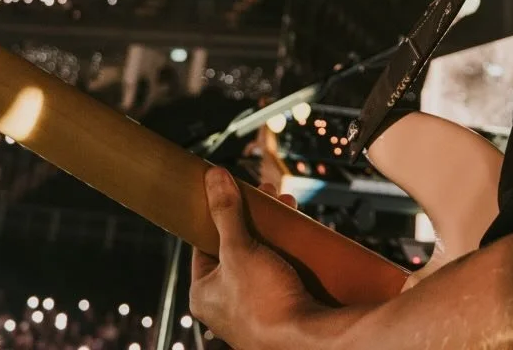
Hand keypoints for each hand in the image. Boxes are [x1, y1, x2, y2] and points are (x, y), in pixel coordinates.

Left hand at [190, 167, 315, 348]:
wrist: (308, 341)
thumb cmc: (265, 305)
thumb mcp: (239, 250)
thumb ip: (225, 213)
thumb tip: (213, 178)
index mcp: (204, 293)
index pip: (204, 243)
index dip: (220, 213)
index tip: (234, 191)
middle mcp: (225, 303)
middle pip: (236, 246)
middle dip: (254, 217)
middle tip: (268, 194)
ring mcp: (252, 307)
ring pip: (260, 255)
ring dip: (273, 229)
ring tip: (287, 205)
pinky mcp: (279, 308)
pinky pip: (279, 270)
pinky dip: (287, 249)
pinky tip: (297, 232)